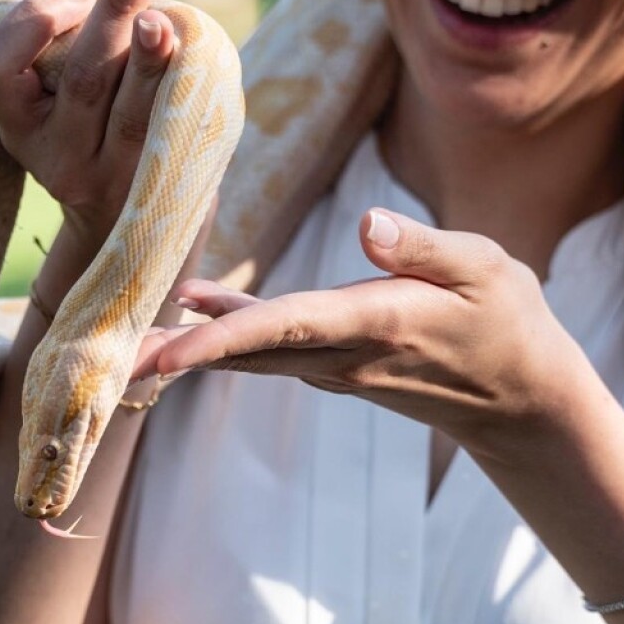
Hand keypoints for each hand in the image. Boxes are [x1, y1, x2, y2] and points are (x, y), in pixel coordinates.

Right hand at [0, 0, 175, 247]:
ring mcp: (109, 178)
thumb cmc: (90, 129)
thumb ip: (70, 44)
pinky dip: (183, 87)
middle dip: (112, 13)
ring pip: (130, 112)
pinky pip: (169, 131)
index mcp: (18, 129)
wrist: (130, 221)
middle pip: (81, 80)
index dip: (34, 20)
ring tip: (164, 19)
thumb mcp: (55, 99)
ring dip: (150, 59)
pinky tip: (195, 51)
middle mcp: (58, 157)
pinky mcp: (155, 187)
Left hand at [134, 209, 595, 451]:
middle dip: (173, 356)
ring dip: (186, 349)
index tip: (163, 355)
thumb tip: (366, 224)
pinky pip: (268, 348)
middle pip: (242, 352)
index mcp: (376, 324)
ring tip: (125, 340)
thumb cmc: (509, 324)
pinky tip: (194, 302)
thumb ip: (424, 247)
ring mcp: (334, 367)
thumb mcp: (486, 271)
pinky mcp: (334, 364)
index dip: (218, 338)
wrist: (519, 400)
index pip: (284, 327)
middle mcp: (341, 355)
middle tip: (104, 362)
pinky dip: (225, 331)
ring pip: (247, 355)